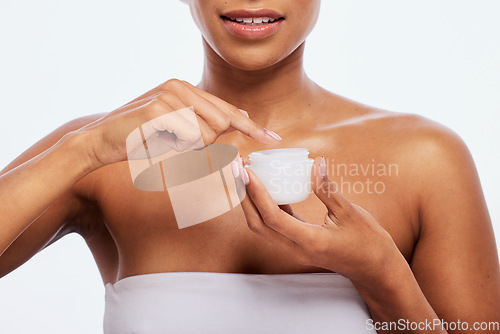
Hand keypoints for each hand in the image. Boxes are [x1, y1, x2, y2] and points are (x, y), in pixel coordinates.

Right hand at [77, 79, 280, 168]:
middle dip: (210, 143)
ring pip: (206, 133)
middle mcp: (179, 86)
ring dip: (189, 148)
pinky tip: (156, 141)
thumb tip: (240, 119)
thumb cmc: (140, 138)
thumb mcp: (176, 130)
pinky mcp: (157, 111)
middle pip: (221, 123)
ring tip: (164, 141)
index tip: (273, 139)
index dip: (251, 126)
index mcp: (185, 88)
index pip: (226, 109)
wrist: (100, 141)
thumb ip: (205, 124)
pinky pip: (187, 138)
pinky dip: (176, 148)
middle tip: (184, 146)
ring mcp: (168, 96)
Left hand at [235, 156, 400, 283]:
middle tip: (237, 170)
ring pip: (262, 227)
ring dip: (250, 202)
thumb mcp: (350, 213)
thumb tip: (316, 162)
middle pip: (258, 224)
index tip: (247, 171)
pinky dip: (264, 207)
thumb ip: (328, 189)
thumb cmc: (367, 242)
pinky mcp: (297, 245)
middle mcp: (297, 248)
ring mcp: (295, 249)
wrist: (374, 268)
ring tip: (246, 176)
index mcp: (310, 241)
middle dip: (244, 196)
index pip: (273, 218)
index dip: (256, 193)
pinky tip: (265, 188)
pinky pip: (273, 226)